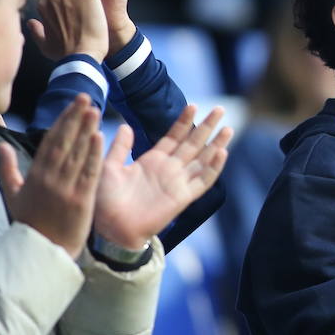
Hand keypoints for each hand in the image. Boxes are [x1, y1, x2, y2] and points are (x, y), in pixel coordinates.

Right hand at [0, 95, 102, 257]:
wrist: (42, 251)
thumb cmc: (28, 222)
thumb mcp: (12, 194)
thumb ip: (8, 168)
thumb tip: (2, 145)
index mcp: (34, 175)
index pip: (50, 142)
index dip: (62, 121)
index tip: (72, 105)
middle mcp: (49, 178)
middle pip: (64, 142)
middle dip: (75, 118)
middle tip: (86, 98)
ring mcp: (65, 188)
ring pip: (77, 154)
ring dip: (86, 130)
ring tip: (95, 111)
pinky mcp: (81, 200)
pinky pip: (88, 173)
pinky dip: (94, 154)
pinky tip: (99, 136)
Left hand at [93, 105, 232, 249]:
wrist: (110, 229)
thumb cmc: (105, 201)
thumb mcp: (108, 167)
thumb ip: (119, 147)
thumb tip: (125, 126)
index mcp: (152, 160)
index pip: (174, 136)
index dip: (184, 121)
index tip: (194, 105)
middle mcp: (168, 169)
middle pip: (193, 143)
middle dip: (207, 126)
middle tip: (220, 109)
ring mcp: (177, 183)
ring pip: (203, 159)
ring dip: (216, 144)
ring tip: (229, 128)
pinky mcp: (182, 197)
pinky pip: (203, 181)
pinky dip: (213, 167)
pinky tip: (222, 153)